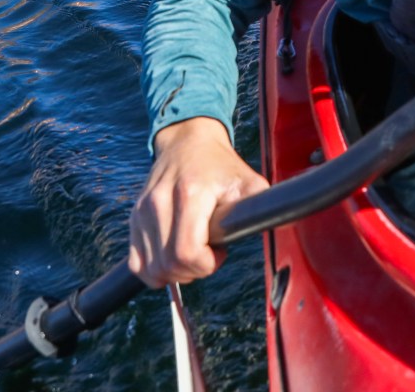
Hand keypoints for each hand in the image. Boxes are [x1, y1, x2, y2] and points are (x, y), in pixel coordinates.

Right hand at [128, 117, 268, 287]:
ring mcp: (143, 211)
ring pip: (151, 269)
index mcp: (190, 194)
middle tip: (208, 254)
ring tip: (192, 251)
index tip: (219, 252)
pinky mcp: (134, 217)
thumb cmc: (220, 164)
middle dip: (193, 272)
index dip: (207, 264)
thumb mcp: (248, 180)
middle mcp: (160, 202)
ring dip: (175, 273)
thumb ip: (261, 206)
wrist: (187, 142)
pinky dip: (154, 271)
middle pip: (168, 265)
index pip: (188, 253)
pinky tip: (172, 257)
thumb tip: (280, 221)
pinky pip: (137, 264)